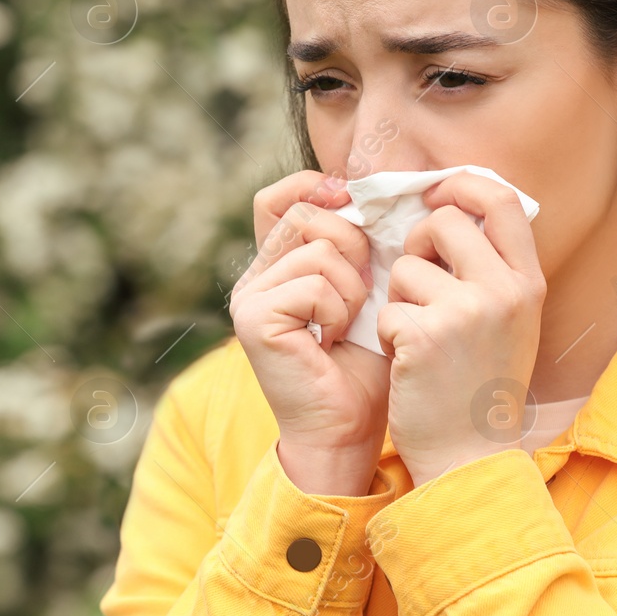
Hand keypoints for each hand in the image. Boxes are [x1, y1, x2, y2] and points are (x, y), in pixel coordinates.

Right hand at [229, 170, 391, 495]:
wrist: (348, 429)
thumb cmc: (365, 365)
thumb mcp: (367, 291)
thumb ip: (359, 246)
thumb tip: (367, 193)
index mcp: (277, 266)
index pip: (280, 199)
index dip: (313, 186)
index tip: (350, 200)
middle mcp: (255, 277)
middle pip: (305, 214)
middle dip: (352, 244)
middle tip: (362, 291)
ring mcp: (249, 296)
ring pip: (318, 250)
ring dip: (351, 287)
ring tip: (347, 325)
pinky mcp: (254, 318)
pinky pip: (313, 283)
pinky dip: (337, 309)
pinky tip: (332, 340)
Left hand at [377, 171, 545, 486]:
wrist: (470, 456)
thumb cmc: (479, 385)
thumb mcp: (508, 321)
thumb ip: (491, 269)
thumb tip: (450, 207)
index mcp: (528, 283)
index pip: (502, 200)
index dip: (463, 184)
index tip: (435, 194)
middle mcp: (504, 291)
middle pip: (444, 221)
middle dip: (417, 243)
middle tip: (415, 279)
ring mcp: (466, 312)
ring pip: (407, 266)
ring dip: (400, 296)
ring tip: (418, 336)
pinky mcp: (425, 334)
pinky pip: (388, 306)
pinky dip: (388, 333)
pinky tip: (408, 362)